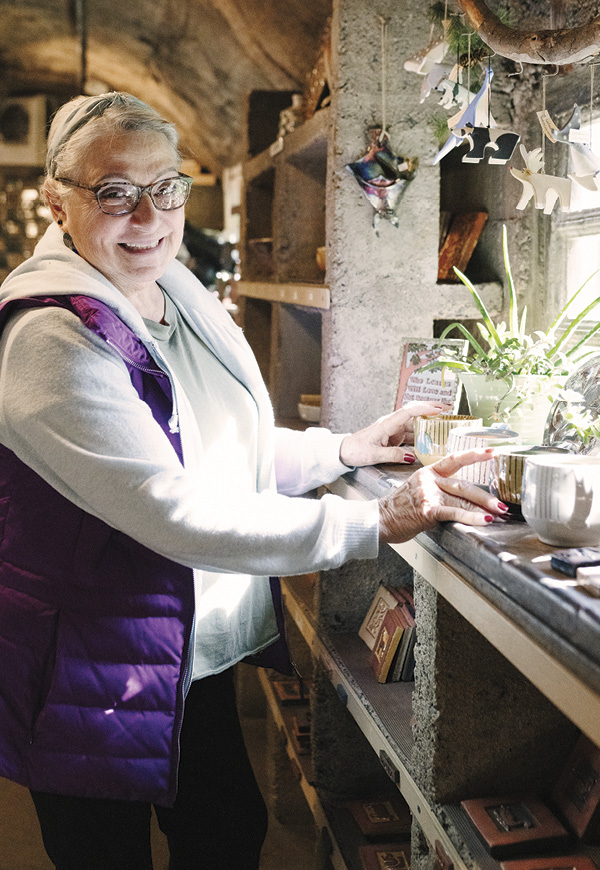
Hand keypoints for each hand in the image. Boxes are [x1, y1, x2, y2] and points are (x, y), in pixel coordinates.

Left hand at [339, 401, 450, 466]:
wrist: (344, 451)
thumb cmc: (355, 450)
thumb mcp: (373, 455)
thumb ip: (392, 455)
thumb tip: (411, 456)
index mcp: (386, 424)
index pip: (408, 412)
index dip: (424, 409)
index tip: (438, 409)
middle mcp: (391, 424)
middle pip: (414, 413)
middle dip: (431, 409)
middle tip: (448, 409)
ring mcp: (393, 430)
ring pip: (414, 424)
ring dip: (429, 423)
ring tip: (445, 423)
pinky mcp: (394, 437)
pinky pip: (411, 434)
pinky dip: (422, 435)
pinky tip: (431, 439)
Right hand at [378, 448, 507, 542]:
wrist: (380, 519)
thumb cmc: (398, 509)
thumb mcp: (418, 491)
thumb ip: (439, 492)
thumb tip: (465, 502)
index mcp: (428, 472)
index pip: (454, 460)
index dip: (474, 455)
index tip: (493, 451)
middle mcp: (429, 480)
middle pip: (463, 486)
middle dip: (485, 497)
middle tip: (502, 504)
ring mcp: (428, 493)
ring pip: (461, 500)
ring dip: (483, 509)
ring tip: (499, 515)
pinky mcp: (427, 509)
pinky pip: (454, 512)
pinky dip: (471, 517)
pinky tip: (484, 521)